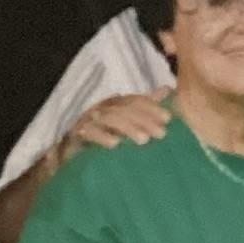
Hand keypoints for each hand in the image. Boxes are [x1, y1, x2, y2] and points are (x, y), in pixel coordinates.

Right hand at [51, 87, 172, 168]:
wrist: (74, 153)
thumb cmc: (108, 136)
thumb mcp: (130, 122)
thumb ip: (147, 106)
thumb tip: (167, 89)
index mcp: (116, 103)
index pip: (135, 100)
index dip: (152, 106)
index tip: (169, 118)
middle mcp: (102, 108)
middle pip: (125, 108)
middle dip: (145, 120)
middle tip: (162, 134)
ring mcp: (88, 119)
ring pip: (110, 118)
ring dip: (128, 128)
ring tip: (144, 140)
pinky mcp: (77, 134)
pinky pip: (89, 132)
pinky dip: (102, 136)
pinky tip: (115, 144)